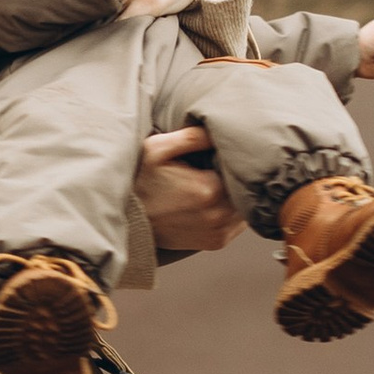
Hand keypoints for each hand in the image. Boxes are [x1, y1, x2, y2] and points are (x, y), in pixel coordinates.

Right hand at [137, 125, 244, 253]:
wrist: (127, 220)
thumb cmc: (140, 181)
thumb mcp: (157, 149)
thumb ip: (192, 136)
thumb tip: (220, 130)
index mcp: (209, 189)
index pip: (240, 167)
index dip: (234, 158)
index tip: (221, 152)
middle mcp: (218, 214)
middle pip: (246, 188)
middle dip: (238, 176)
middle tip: (221, 165)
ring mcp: (219, 232)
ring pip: (246, 206)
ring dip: (238, 194)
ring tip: (218, 182)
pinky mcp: (216, 242)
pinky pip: (239, 223)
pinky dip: (233, 211)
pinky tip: (215, 200)